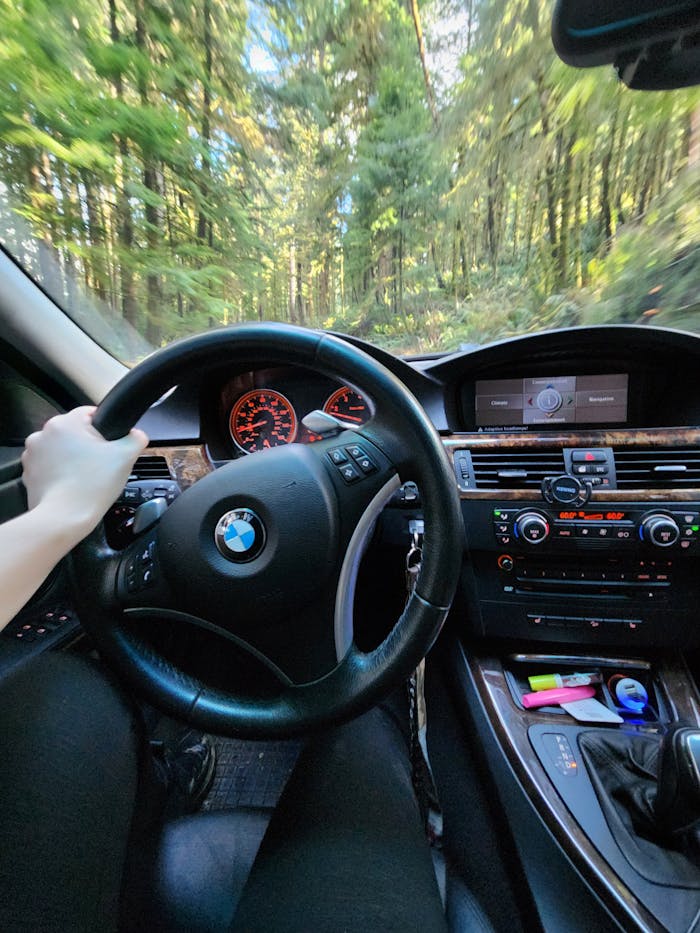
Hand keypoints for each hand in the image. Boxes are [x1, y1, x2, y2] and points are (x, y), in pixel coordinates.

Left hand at [21, 406, 147, 538]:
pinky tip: (72, 484)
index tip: (110, 447)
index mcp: (65, 423)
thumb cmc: (90, 487)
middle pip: (75, 432)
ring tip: (85, 476)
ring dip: (72, 458)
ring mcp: (32, 454)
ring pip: (61, 449)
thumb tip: (136, 435)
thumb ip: (136, 438)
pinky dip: (60, 472)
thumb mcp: (126, 456)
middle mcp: (43, 434)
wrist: (64, 517)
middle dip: (88, 446)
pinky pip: (50, 466)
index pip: (90, 413)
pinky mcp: (29, 472)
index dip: (105, 430)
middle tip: (100, 465)